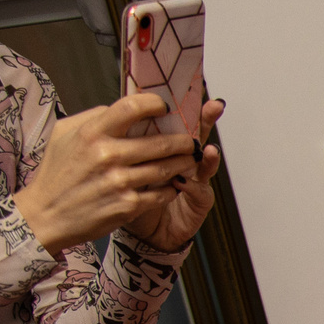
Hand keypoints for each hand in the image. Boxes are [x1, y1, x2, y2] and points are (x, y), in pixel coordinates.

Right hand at [11, 93, 211, 254]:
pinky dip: (172, 187)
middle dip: (183, 141)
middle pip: (161, 141)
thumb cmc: (55, 173)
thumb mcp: (64, 135)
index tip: (164, 108)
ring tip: (190, 159)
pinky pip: (162, 193)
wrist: (45, 216)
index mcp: (92, 133)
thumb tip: (124, 110)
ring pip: (167, 168)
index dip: (155, 104)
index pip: (132, 107)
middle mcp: (108, 155)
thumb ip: (93, 118)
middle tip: (191, 140)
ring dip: (184, 163)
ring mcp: (120, 182)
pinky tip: (176, 182)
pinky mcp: (128, 205)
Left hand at [122, 96, 227, 251]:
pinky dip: (193, 186)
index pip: (176, 120)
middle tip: (212, 107)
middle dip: (206, 121)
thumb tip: (112, 111)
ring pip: (206, 163)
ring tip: (206, 149)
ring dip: (206, 155)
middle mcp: (183, 161)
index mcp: (163, 147)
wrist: (138, 232)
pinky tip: (184, 182)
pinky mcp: (197, 203)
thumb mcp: (117, 163)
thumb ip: (120, 139)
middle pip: (198, 135)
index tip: (185, 92)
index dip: (184, 106)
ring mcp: (194, 180)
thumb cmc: (125, 196)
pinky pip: (200, 192)